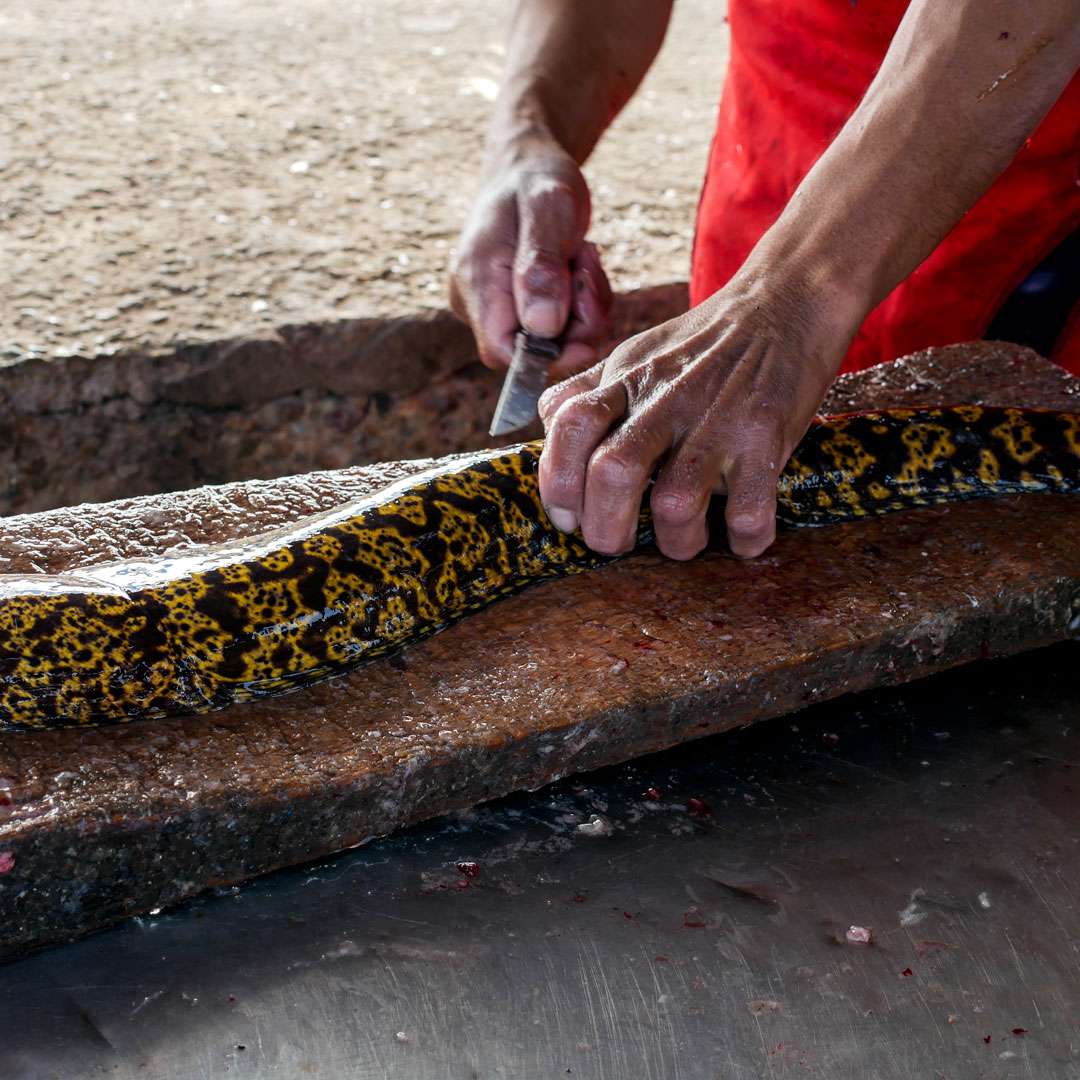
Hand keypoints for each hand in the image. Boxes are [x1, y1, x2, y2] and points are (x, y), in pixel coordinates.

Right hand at [449, 140, 612, 380]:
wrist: (528, 167)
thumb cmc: (537, 180)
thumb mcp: (549, 208)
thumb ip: (543, 264)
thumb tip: (542, 325)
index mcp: (476, 281)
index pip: (502, 352)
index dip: (546, 355)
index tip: (584, 331)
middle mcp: (476, 302)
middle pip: (532, 351)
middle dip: (575, 322)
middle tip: (587, 265)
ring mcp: (494, 308)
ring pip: (551, 341)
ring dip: (583, 308)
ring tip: (582, 256)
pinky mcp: (514, 308)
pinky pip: (556, 327)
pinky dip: (580, 304)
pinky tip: (577, 267)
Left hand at [537, 270, 854, 559]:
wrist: (786, 303)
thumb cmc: (704, 343)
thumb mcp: (636, 353)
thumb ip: (590, 392)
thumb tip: (548, 437)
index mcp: (626, 379)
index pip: (568, 425)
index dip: (556, 481)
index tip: (568, 516)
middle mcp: (665, 399)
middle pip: (611, 472)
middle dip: (604, 528)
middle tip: (615, 542)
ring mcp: (717, 420)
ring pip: (674, 503)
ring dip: (675, 542)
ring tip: (682, 540)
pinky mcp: (766, 438)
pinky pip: (747, 512)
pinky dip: (743, 540)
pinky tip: (741, 537)